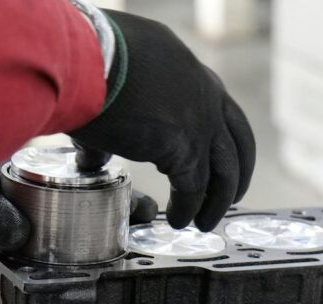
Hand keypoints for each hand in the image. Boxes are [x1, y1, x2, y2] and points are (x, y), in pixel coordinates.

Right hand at [71, 10, 255, 230]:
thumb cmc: (88, 61)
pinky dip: (188, 209)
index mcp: (191, 72)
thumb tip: (93, 157)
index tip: (218, 159)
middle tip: (231, 196)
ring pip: (224, 171)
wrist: (84, 61)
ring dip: (217, 201)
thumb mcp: (115, 81)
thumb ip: (114, 120)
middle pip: (238, 142)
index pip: (220, 109)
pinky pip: (194, 189)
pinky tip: (180, 221)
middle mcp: (206, 93)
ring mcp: (202, 121)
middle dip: (237, 174)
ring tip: (205, 222)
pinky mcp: (187, 149)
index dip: (222, 139)